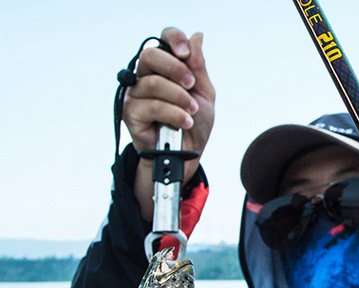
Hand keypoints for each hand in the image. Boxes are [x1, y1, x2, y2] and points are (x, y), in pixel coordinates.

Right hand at [123, 28, 215, 217]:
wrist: (189, 155)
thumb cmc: (194, 123)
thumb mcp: (203, 94)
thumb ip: (198, 67)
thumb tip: (197, 36)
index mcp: (163, 66)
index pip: (163, 39)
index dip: (174, 39)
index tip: (186, 53)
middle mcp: (145, 75)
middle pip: (150, 55)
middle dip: (176, 69)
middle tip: (191, 86)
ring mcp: (135, 93)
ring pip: (154, 83)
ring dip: (179, 98)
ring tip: (192, 113)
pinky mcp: (130, 113)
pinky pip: (151, 106)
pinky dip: (173, 114)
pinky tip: (184, 122)